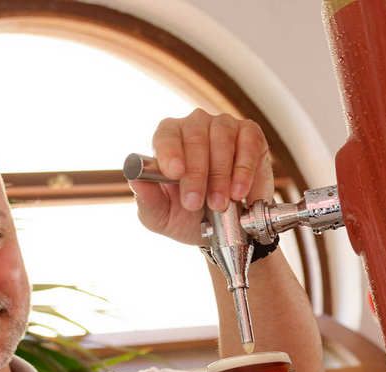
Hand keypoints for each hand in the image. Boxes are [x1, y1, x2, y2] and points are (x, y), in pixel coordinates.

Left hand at [129, 109, 275, 245]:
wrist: (223, 231)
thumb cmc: (187, 218)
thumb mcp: (160, 217)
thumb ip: (147, 200)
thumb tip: (135, 179)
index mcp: (167, 140)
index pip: (166, 135)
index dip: (170, 152)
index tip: (175, 173)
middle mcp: (195, 126)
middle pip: (195, 137)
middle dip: (197, 174)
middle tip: (196, 203)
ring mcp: (223, 127)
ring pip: (222, 137)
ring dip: (220, 174)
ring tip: (220, 204)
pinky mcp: (249, 135)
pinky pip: (247, 142)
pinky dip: (244, 168)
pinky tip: (240, 191)